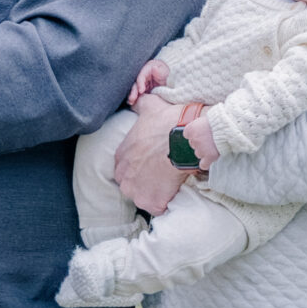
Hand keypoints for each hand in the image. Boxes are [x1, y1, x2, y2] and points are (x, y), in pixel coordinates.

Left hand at [113, 93, 189, 215]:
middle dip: (145, 183)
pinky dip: (167, 203)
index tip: (153, 165)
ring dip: (155, 194)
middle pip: (132, 185)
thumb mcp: (149, 106)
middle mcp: (123, 177)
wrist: (186, 139)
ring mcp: (136, 192)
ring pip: (144, 198)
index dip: (141, 168)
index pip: (126, 168)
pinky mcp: (152, 203)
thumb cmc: (168, 122)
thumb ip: (139, 104)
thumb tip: (136, 99)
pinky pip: (158, 208)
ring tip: (170, 183)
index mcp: (120, 157)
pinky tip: (175, 191)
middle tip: (163, 176)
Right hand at [128, 59, 170, 108]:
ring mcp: (144, 82)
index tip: (141, 91)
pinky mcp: (145, 88)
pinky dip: (136, 98)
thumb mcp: (164, 70)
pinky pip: (139, 93)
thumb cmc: (167, 73)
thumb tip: (154, 68)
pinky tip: (133, 103)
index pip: (141, 76)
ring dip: (133, 95)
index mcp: (147, 69)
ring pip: (136, 89)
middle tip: (132, 98)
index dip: (140, 83)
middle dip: (134, 91)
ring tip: (131, 102)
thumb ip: (159, 70)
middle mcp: (143, 76)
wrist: (171, 78)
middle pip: (136, 83)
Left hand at [181, 112, 219, 167]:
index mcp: (190, 129)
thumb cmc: (218, 121)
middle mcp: (194, 139)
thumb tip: (199, 130)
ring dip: (204, 152)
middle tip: (210, 139)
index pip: (187, 135)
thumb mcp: (205, 120)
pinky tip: (209, 160)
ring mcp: (201, 149)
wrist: (228, 126)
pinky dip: (205, 164)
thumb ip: (199, 126)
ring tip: (213, 146)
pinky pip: (203, 165)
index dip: (195, 134)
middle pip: (193, 144)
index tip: (201, 133)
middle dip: (200, 143)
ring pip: (198, 154)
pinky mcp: (209, 156)